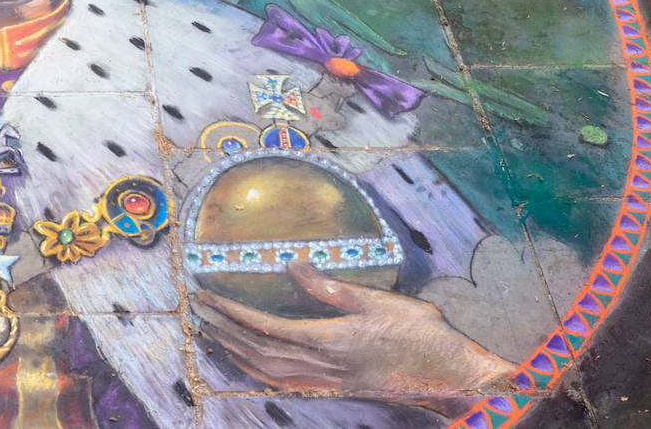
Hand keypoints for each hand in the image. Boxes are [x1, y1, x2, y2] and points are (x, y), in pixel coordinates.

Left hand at [191, 262, 514, 412]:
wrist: (453, 377)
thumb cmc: (423, 335)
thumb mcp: (380, 301)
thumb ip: (332, 287)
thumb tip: (294, 264)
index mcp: (330, 340)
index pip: (265, 327)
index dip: (231, 312)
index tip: (206, 297)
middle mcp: (323, 365)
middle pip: (257, 351)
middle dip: (222, 330)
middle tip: (197, 311)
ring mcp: (329, 380)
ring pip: (267, 371)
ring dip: (234, 352)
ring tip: (210, 334)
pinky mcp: (336, 386)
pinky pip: (285, 382)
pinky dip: (257, 371)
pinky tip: (247, 361)